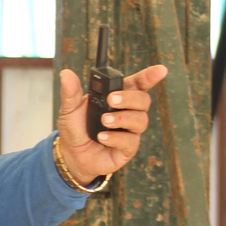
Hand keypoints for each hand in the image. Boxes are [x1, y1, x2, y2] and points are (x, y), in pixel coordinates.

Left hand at [56, 64, 167, 186]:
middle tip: (111, 99)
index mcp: (117, 98)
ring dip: (122, 118)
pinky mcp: (127, 148)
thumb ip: (71, 93)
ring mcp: (130, 131)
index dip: (150, 76)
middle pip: (143, 100)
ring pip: (140, 120)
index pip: (138, 84)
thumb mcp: (70, 109)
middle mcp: (128, 112)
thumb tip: (66, 73)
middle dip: (129, 98)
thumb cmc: (75, 129)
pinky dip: (117, 138)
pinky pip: (131, 141)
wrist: (70, 155)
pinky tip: (103, 138)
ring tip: (104, 121)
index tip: (159, 70)